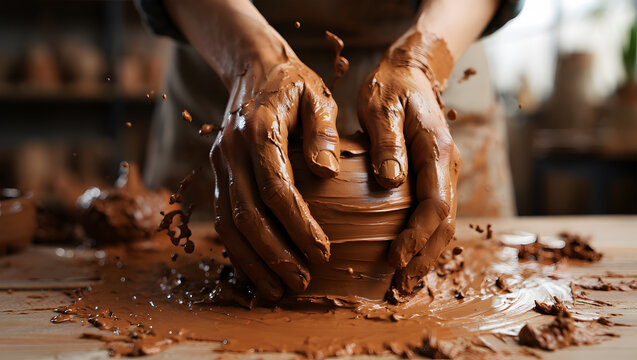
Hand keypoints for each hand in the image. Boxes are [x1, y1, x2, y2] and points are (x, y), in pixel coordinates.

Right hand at [211, 54, 339, 300]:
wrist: (252, 68)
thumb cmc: (293, 84)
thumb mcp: (317, 94)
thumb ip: (323, 130)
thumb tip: (327, 173)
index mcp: (258, 129)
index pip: (275, 188)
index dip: (298, 225)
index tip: (323, 253)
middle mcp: (230, 150)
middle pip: (247, 215)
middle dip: (275, 255)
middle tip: (301, 283)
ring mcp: (218, 163)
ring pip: (228, 224)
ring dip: (252, 261)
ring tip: (277, 290)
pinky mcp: (216, 174)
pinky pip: (223, 218)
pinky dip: (238, 249)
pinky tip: (257, 270)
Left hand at [357, 31, 460, 293]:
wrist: (410, 72)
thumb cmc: (391, 87)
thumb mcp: (382, 107)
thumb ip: (387, 142)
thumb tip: (391, 182)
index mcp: (437, 152)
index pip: (434, 205)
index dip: (416, 236)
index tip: (393, 259)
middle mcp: (447, 167)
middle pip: (445, 225)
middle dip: (424, 259)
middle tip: (400, 288)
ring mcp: (443, 174)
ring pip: (443, 225)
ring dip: (426, 256)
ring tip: (404, 284)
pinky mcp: (433, 177)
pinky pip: (435, 216)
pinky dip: (424, 241)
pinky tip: (408, 258)